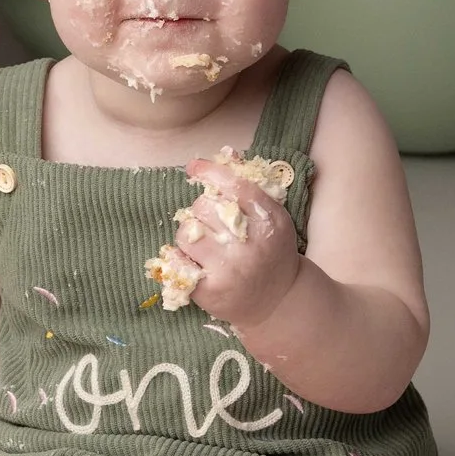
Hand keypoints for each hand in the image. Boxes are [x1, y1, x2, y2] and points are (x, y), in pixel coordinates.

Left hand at [171, 157, 302, 328]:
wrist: (277, 301)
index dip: (211, 172)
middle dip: (203, 209)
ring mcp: (229, 270)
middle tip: (213, 222)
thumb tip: (226, 154)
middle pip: (204, 206)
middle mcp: (251, 246)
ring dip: (189, 232)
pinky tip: (194, 259)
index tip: (195, 168)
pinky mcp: (209, 290)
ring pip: (186, 232)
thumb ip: (249, 187)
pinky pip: (177, 260)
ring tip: (204, 241)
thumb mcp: (271, 218)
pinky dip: (179, 256)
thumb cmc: (270, 252)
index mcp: (269, 223)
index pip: (236, 187)